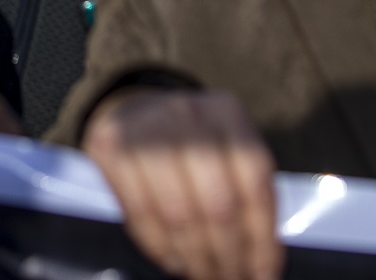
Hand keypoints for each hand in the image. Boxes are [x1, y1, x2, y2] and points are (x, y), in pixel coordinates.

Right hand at [83, 88, 282, 279]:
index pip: (254, 181)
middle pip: (218, 202)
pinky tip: (175, 262)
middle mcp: (187, 113)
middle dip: (228, 255)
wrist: (132, 112)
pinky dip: (161, 248)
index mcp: (226, 112)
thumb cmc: (189, 143)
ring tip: (205, 274)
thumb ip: (245, 194)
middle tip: (232, 278)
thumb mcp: (225, 150)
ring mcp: (146, 128)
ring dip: (196, 258)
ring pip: (179, 214)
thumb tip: (262, 262)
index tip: (264, 274)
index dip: (262, 236)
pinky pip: (140, 213)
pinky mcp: (111, 146)